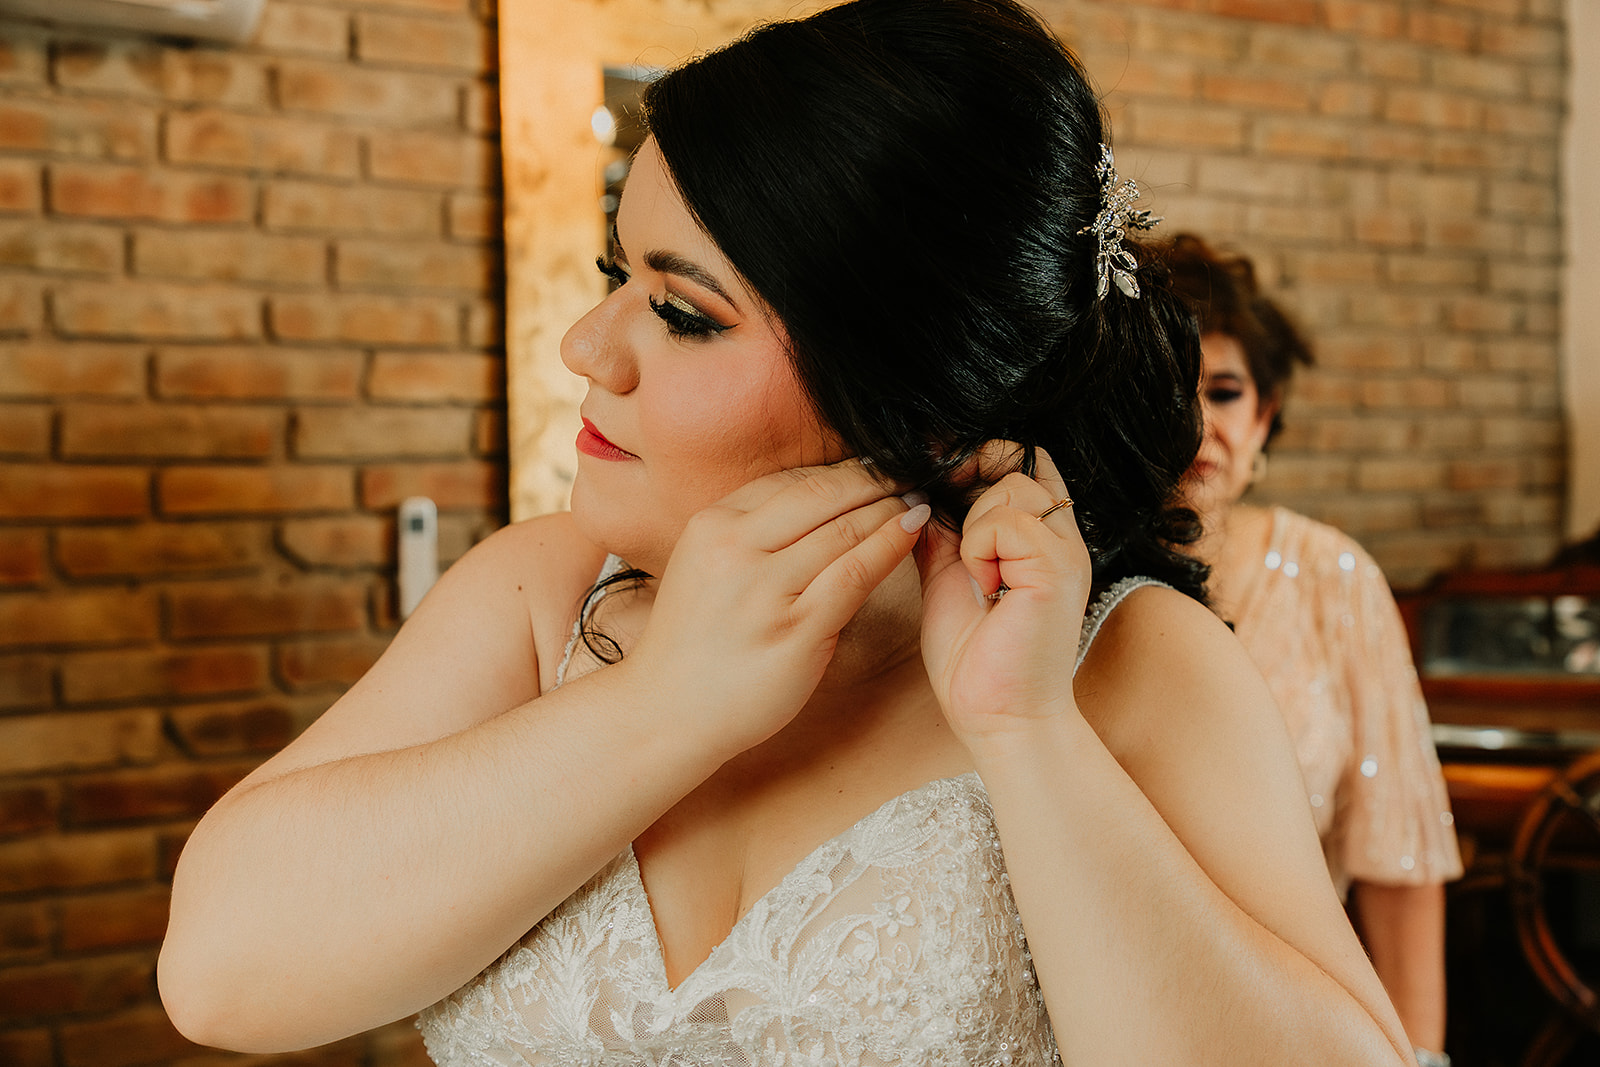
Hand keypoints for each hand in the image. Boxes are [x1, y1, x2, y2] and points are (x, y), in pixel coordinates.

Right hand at [626, 459, 930, 756]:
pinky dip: (890, 545)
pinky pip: (856, 572)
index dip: (842, 470)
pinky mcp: (796, 629)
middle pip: (822, 493)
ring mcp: (765, 589)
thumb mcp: (708, 567)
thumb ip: (755, 534)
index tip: (875, 466)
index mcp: (712, 524)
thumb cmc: (695, 643)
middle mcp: (734, 548)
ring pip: (845, 528)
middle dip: (875, 478)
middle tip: (912, 471)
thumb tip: (827, 503)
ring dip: (890, 509)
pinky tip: (912, 532)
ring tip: (917, 503)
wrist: (667, 710)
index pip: (790, 480)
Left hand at [915, 443, 1091, 738]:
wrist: (997, 716)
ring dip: (975, 524)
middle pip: (1017, 461)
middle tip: (945, 519)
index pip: (1025, 461)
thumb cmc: (975, 658)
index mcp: (1040, 537)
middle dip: (970, 478)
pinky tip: (986, 587)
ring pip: (1011, 485)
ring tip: (976, 576)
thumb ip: (944, 532)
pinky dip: (980, 548)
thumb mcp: (948, 577)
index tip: (937, 475)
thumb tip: (919, 490)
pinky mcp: (1059, 568)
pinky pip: (1007, 521)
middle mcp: (1062, 536)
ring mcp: (1065, 550)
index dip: (980, 457)